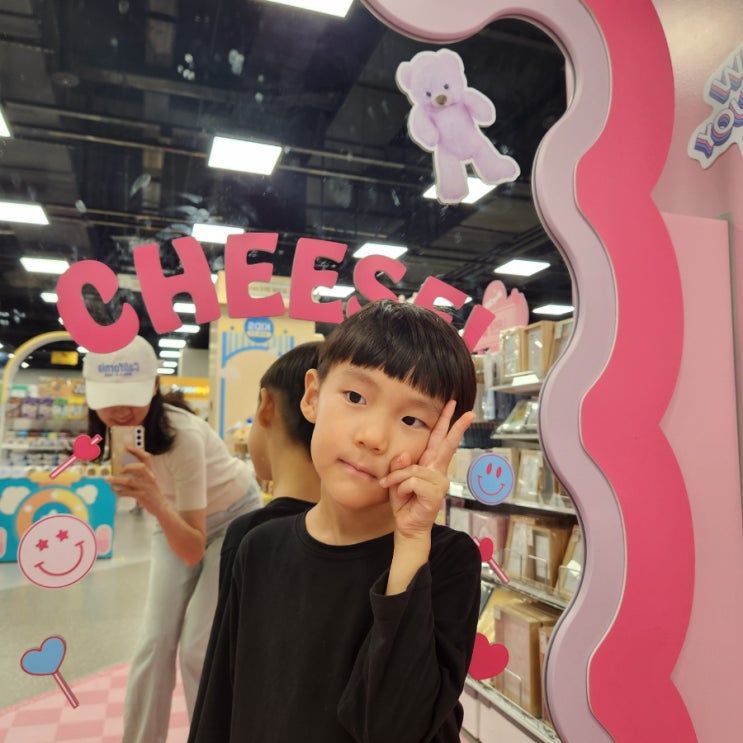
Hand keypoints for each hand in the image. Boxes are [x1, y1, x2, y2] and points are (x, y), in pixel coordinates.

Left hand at [107, 446, 164, 515]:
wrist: (160, 506)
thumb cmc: (152, 493)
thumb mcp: (149, 481)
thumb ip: (140, 475)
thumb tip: (122, 469)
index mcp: (151, 473)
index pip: (147, 458)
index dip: (138, 451)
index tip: (128, 447)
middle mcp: (149, 478)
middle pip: (141, 467)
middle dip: (128, 466)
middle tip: (120, 469)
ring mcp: (146, 487)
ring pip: (130, 481)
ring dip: (117, 480)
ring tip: (108, 479)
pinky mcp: (142, 496)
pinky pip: (128, 492)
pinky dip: (120, 491)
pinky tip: (115, 491)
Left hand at [380, 401, 474, 539]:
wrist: (407, 526)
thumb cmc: (404, 501)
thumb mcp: (396, 479)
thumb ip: (400, 466)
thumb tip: (406, 455)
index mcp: (430, 464)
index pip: (439, 439)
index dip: (446, 422)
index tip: (454, 406)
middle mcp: (438, 471)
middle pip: (446, 444)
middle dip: (454, 426)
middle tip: (468, 412)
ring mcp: (439, 482)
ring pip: (413, 469)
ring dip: (398, 479)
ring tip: (395, 489)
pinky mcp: (435, 494)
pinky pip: (411, 481)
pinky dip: (401, 487)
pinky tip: (404, 497)